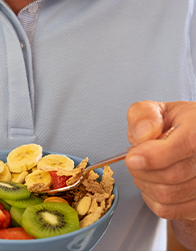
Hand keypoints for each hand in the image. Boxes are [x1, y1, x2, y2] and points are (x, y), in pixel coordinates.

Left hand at [125, 100, 195, 220]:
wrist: (189, 140)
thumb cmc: (173, 125)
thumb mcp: (153, 110)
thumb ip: (143, 115)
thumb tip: (143, 135)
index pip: (185, 145)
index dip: (154, 156)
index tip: (132, 158)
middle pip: (172, 175)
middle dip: (141, 168)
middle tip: (134, 158)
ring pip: (169, 195)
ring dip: (144, 183)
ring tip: (144, 169)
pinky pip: (169, 210)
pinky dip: (151, 198)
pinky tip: (153, 183)